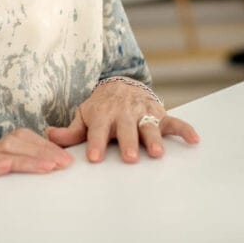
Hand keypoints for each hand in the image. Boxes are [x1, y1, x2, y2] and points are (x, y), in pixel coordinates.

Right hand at [0, 128, 73, 197]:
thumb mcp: (11, 167)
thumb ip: (30, 162)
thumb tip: (60, 163)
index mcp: (5, 144)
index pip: (28, 137)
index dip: (48, 146)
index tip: (66, 158)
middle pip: (18, 142)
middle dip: (43, 152)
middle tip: (63, 163)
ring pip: (5, 153)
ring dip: (27, 159)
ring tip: (47, 167)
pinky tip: (9, 167)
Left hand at [47, 82, 199, 162]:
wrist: (120, 84)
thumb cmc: (101, 107)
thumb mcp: (84, 115)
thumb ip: (70, 130)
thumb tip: (49, 136)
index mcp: (103, 115)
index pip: (98, 130)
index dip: (96, 143)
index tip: (94, 158)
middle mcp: (124, 113)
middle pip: (126, 129)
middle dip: (128, 142)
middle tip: (129, 158)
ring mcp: (143, 113)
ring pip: (149, 125)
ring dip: (153, 138)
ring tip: (156, 153)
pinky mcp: (160, 113)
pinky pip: (175, 121)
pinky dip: (185, 129)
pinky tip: (194, 140)